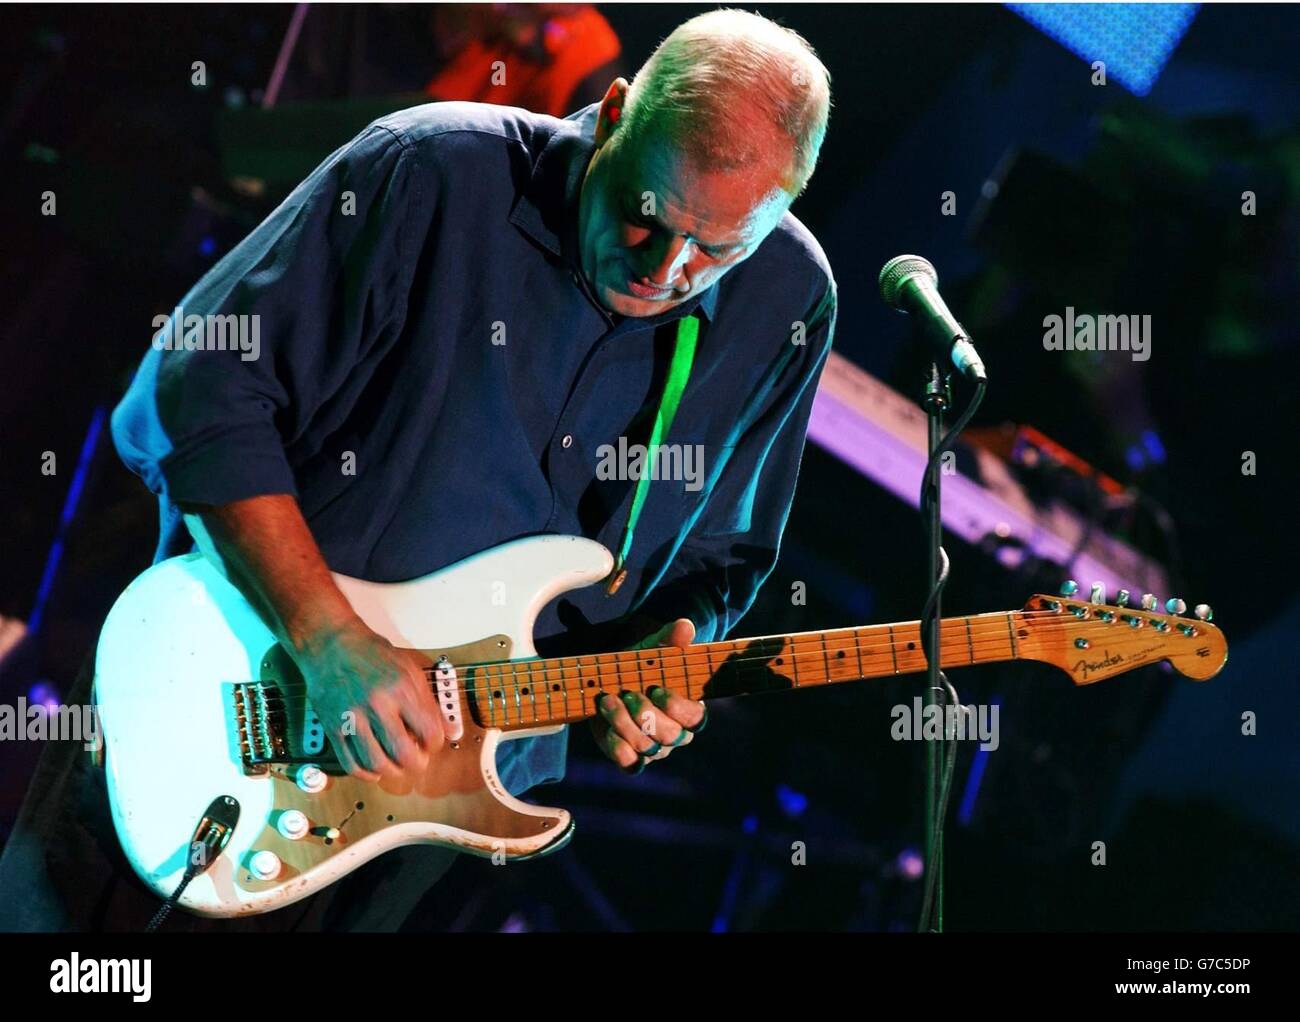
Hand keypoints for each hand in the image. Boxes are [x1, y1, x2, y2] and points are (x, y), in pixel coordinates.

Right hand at [293, 616, 444, 779]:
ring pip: (376, 763)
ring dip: (391, 771)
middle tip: (417, 760)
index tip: (431, 743)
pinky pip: (350, 762)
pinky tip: (373, 768)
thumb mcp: (410, 669)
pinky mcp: (332, 726)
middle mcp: (377, 704)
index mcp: (401, 688)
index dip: (434, 744)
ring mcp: (352, 717)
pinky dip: (365, 772)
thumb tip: (450, 730)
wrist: (331, 644)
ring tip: (396, 765)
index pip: (429, 732)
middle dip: (416, 764)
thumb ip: (429, 702)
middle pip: (403, 753)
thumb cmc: (372, 654)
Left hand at [588, 617, 707, 773]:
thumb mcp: (654, 649)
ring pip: (647, 748)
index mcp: (689, 709)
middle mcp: (676, 734)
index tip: (656, 689)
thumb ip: (671, 639)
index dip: (677, 707)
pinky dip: (619, 750)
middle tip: (628, 694)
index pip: (695, 717)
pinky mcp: (632, 757)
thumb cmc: (642, 666)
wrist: (612, 680)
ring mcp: (654, 749)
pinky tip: (608, 731)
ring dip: (625, 724)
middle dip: (646, 714)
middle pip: (670, 736)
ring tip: (608, 701)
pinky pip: (631, 765)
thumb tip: (686, 626)